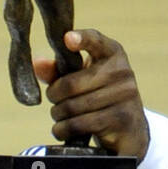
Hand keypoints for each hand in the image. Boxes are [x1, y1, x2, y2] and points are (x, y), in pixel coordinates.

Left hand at [33, 29, 150, 158]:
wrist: (130, 129)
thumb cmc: (99, 97)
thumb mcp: (82, 79)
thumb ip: (58, 71)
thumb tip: (37, 63)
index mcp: (112, 53)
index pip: (96, 41)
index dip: (81, 39)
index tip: (67, 39)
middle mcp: (122, 71)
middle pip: (70, 84)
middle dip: (54, 96)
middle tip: (54, 100)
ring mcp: (125, 96)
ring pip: (72, 107)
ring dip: (58, 114)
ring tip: (59, 116)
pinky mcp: (121, 120)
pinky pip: (79, 124)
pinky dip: (63, 129)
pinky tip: (62, 130)